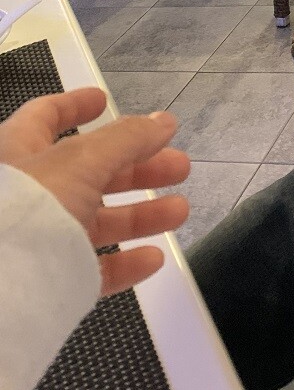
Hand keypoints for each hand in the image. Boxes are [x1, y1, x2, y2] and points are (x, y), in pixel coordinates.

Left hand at [0, 88, 189, 295]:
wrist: (1, 288)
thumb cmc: (29, 206)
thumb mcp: (82, 160)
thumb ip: (127, 139)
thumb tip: (163, 121)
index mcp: (19, 152)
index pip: (45, 117)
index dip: (76, 106)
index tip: (104, 100)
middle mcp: (28, 193)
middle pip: (89, 172)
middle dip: (137, 167)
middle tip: (176, 165)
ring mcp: (39, 237)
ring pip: (96, 221)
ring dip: (141, 214)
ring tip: (179, 211)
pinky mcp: (51, 278)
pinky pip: (91, 268)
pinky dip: (124, 262)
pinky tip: (152, 258)